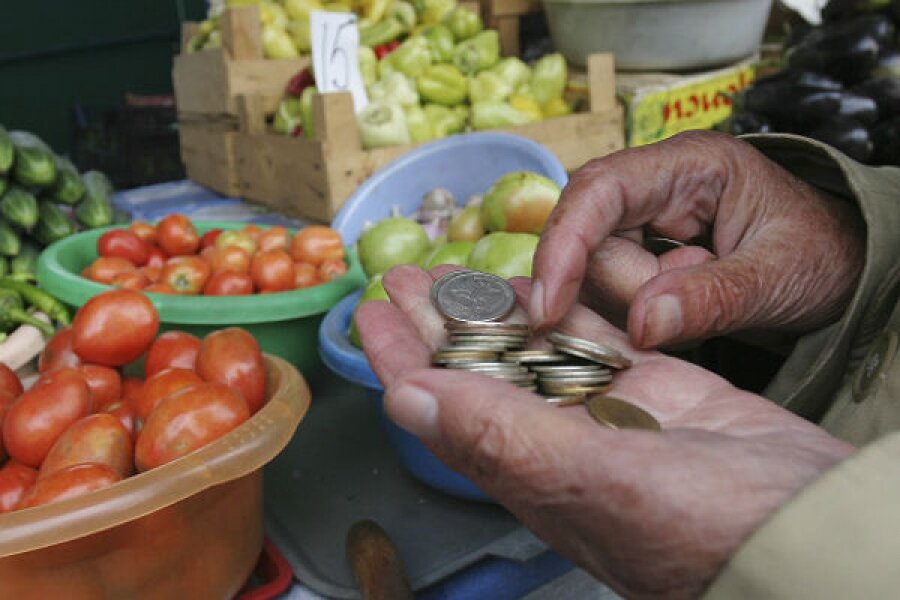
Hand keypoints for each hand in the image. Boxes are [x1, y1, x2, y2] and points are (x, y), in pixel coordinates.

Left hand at [357, 264, 853, 598]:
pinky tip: (540, 287)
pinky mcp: (656, 394)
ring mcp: (610, 416)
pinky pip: (596, 341)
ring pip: (534, 350)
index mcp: (530, 472)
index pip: (444, 407)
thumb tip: (409, 400)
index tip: (368, 315)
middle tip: (403, 275)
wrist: (808, 526)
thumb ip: (499, 437)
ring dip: (493, 310)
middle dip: (436, 323)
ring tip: (457, 273)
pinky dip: (566, 311)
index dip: (401, 360)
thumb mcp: (593, 479)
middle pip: (479, 371)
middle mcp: (559, 444)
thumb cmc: (704, 525)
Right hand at [530, 131, 865, 348]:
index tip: (547, 307)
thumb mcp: (778, 278)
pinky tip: (674, 315)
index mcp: (690, 164)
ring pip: (594, 271)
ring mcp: (643, 219)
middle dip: (627, 289)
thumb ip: (712, 298)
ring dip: (634, 304)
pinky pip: (609, 288)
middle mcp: (655, 184)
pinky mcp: (639, 251)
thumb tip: (640, 325)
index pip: (600, 190)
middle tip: (683, 312)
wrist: (839, 266)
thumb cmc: (821, 256)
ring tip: (697, 307)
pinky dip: (633, 312)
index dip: (564, 245)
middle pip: (590, 240)